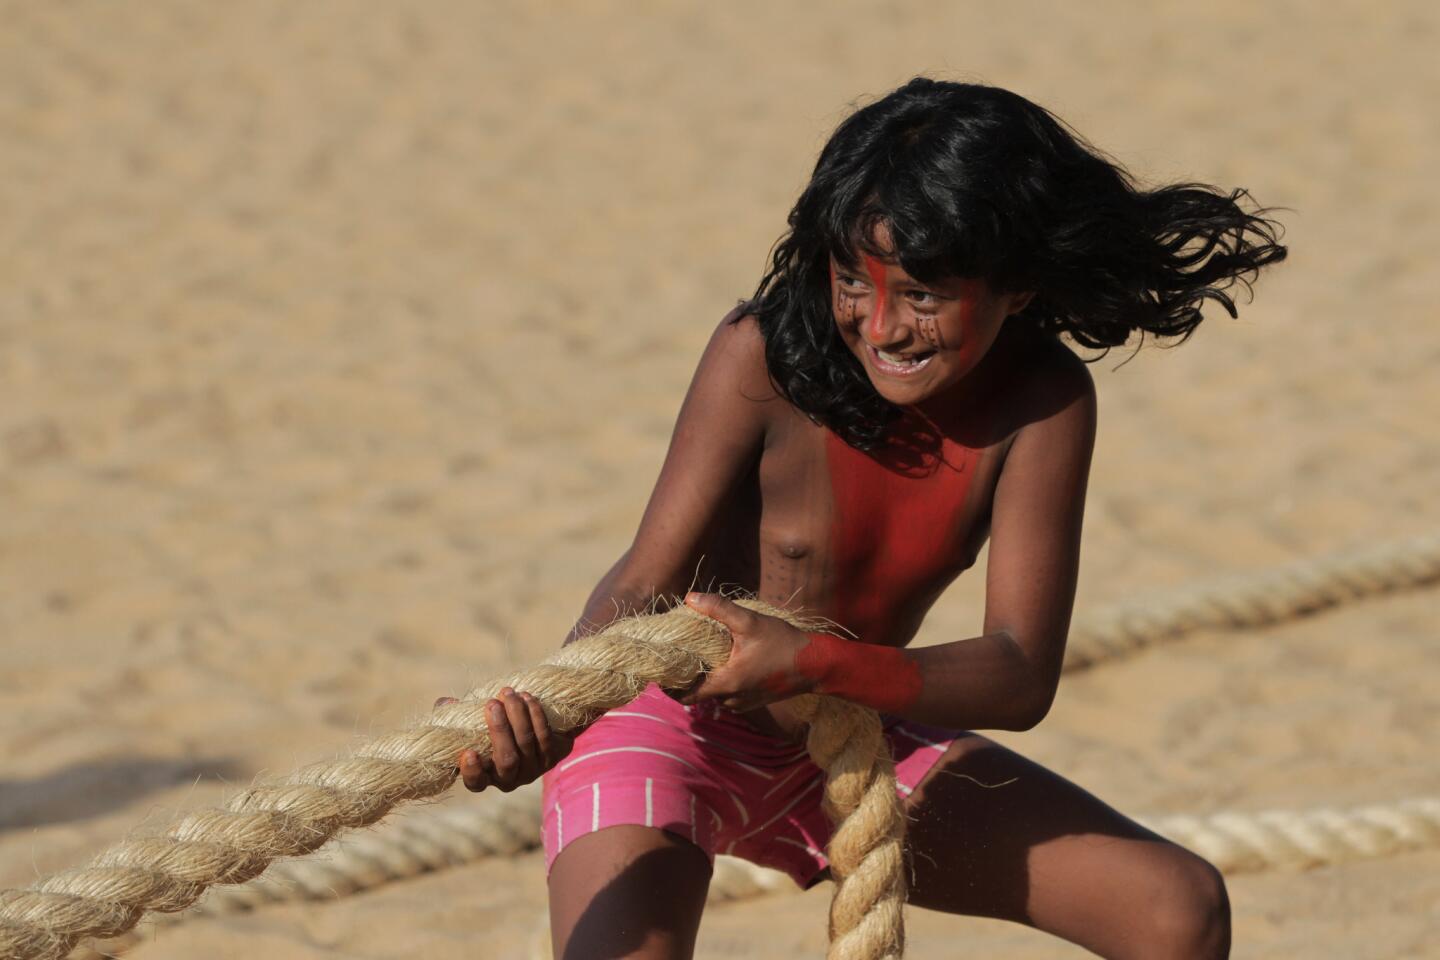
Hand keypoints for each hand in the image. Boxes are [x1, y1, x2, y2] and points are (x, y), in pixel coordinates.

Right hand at [435, 687, 574, 792]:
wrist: (538, 728)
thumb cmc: (497, 728)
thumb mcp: (474, 725)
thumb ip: (457, 717)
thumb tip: (444, 703)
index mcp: (486, 775)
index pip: (477, 783)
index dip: (472, 771)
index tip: (468, 752)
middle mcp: (510, 778)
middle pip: (506, 760)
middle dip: (499, 730)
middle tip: (491, 704)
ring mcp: (533, 769)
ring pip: (526, 744)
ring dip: (517, 716)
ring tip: (508, 693)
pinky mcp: (551, 757)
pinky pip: (544, 736)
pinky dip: (535, 716)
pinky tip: (527, 698)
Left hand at [680, 593, 816, 710]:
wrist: (815, 664)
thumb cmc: (783, 643)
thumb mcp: (750, 622)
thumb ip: (719, 609)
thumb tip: (689, 598)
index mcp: (726, 684)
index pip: (685, 695)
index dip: (669, 686)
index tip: (662, 668)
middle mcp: (731, 699)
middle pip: (697, 694)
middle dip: (686, 677)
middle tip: (678, 655)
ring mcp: (743, 703)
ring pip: (713, 694)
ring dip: (706, 678)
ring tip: (700, 655)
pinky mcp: (753, 701)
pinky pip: (727, 694)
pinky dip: (721, 681)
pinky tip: (724, 660)